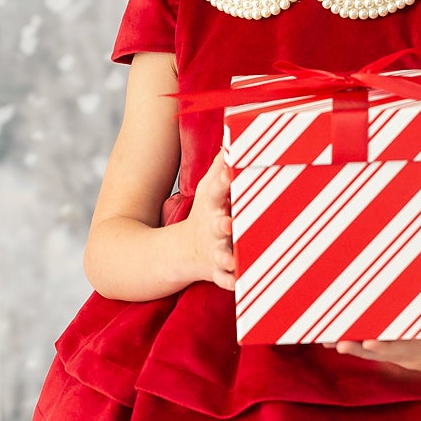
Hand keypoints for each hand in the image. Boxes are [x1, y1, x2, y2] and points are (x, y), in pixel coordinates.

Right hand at [184, 145, 235, 291]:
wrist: (181, 253)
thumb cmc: (205, 215)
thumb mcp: (210, 189)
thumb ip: (222, 165)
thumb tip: (234, 134)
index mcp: (212, 206)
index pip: (216, 190)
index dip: (222, 181)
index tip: (229, 172)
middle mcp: (212, 229)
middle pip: (217, 224)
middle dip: (223, 223)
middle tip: (228, 221)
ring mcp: (213, 251)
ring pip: (221, 255)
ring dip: (227, 256)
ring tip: (233, 258)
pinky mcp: (217, 272)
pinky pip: (225, 280)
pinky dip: (231, 283)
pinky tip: (240, 285)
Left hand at [327, 297, 420, 376]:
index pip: (407, 348)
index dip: (389, 347)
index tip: (370, 342)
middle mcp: (413, 355)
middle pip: (383, 353)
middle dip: (360, 348)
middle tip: (339, 343)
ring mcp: (402, 354)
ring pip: (373, 351)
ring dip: (351, 346)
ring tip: (326, 341)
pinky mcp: (395, 349)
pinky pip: (371, 346)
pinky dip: (353, 342)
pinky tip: (331, 337)